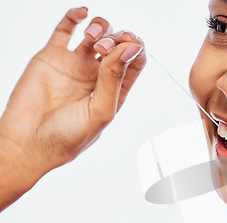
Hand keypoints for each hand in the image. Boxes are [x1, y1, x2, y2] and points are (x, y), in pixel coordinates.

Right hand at [0, 7, 145, 176]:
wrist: (28, 143)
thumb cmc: (68, 137)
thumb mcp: (100, 112)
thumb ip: (114, 79)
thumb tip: (131, 48)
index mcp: (114, 90)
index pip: (134, 61)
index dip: (135, 48)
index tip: (129, 47)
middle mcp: (97, 75)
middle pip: (118, 44)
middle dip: (117, 38)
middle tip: (105, 48)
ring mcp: (75, 64)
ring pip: (96, 34)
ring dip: (101, 27)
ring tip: (93, 38)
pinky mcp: (52, 57)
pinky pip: (66, 29)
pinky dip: (75, 16)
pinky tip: (83, 13)